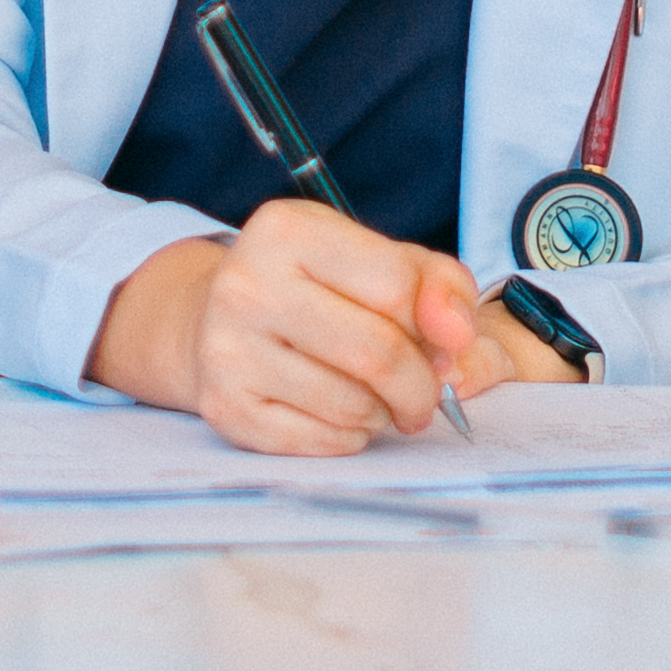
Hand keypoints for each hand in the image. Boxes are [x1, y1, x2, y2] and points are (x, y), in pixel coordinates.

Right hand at [94, 200, 512, 454]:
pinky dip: (350, 437)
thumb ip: (435, 282)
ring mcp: (228, 349)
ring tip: (375, 398)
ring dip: (383, 413)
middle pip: (377, 353)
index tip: (446, 342)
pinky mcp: (225, 408)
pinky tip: (340, 415)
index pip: (396, 286)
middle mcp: (247, 284)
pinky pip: (321, 441)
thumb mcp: (371, 258)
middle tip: (426, 394)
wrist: (211, 320)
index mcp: (287, 230)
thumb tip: (458, 334)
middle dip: (421, 386)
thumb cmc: (314, 289)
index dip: (440, 324)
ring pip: (351, 405)